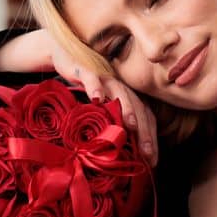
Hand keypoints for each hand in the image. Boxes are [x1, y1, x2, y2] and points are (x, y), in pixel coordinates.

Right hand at [0, 30, 158, 165]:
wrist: (64, 55)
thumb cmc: (84, 87)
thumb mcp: (98, 109)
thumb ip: (109, 125)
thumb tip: (117, 155)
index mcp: (127, 97)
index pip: (146, 118)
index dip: (150, 139)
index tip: (152, 162)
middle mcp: (120, 87)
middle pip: (138, 108)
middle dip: (144, 131)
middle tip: (147, 153)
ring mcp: (104, 78)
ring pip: (119, 93)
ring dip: (126, 108)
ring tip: (131, 125)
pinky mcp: (85, 69)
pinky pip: (91, 78)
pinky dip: (95, 87)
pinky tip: (97, 99)